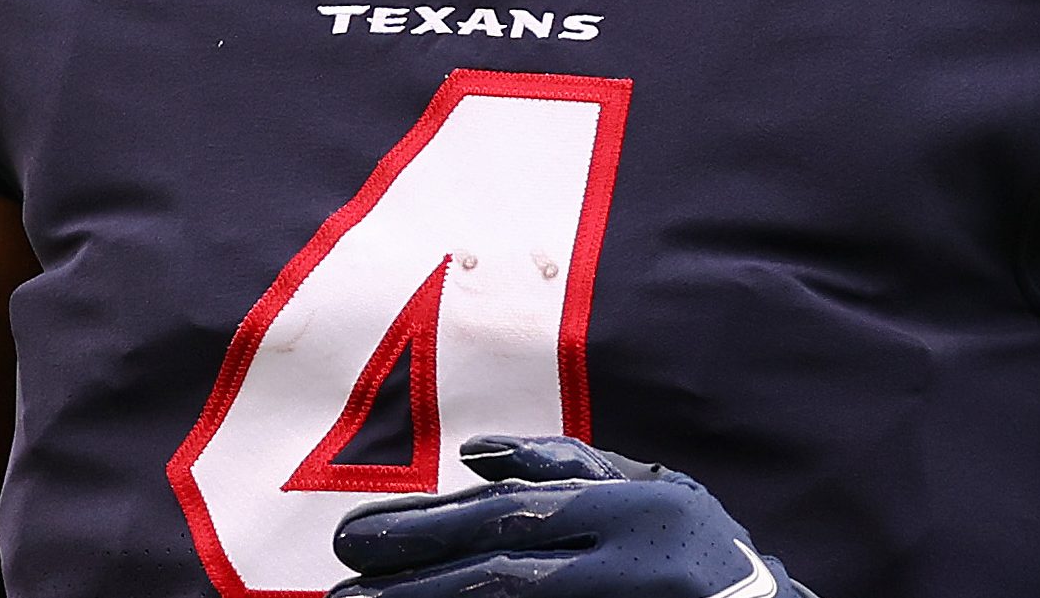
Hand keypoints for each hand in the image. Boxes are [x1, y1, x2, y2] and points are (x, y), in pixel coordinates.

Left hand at [330, 434, 811, 597]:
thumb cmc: (697, 545)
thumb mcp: (646, 487)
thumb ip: (563, 464)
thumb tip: (472, 456)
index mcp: (627, 510)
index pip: (510, 519)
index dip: (427, 531)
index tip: (355, 542)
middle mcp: (629, 565)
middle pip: (502, 577)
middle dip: (413, 584)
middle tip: (342, 592)